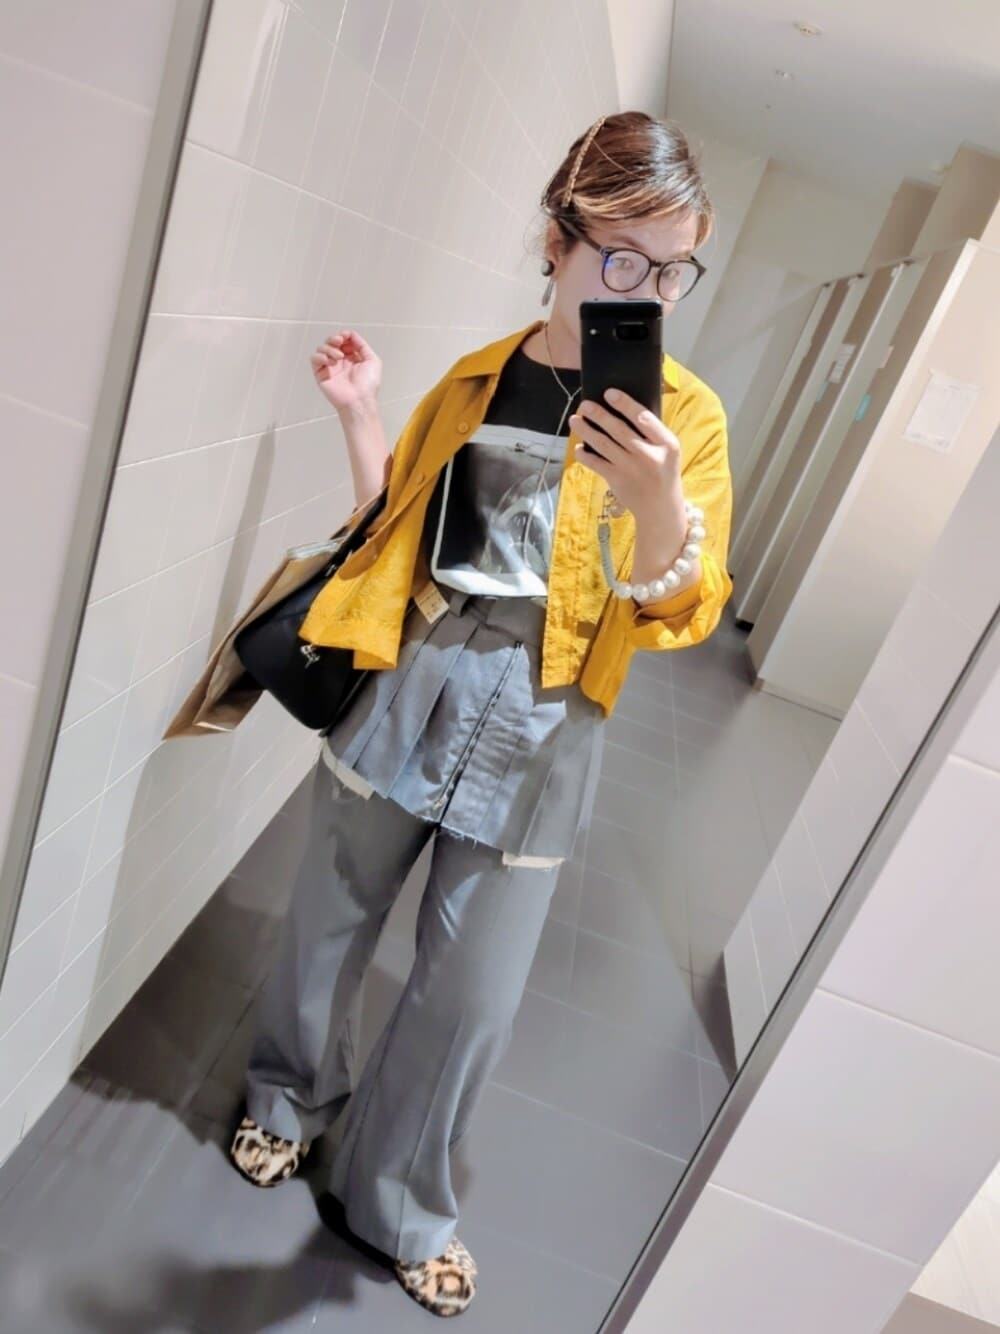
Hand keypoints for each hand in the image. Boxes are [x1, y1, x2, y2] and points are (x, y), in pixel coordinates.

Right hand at [311, 330, 381, 415]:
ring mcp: (330, 368)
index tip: (346, 336)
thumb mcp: (372, 360)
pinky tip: (331, 361)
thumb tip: (351, 334)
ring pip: (321, 349)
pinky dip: (321, 356)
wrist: (359, 399)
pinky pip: (314, 359)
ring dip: (329, 348)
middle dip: (334, 338)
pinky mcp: (321, 374)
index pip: (344, 341)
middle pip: (331, 342)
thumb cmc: (368, 385)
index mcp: (352, 358)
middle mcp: (340, 362)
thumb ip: (362, 345)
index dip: (344, 335)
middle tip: (339, 341)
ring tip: (338, 356)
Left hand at [569, 388, 682, 522]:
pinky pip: (596, 464)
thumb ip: (652, 433)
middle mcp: (648, 455)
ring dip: (586, 431)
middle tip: (585, 404)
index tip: (609, 393)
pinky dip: (585, 455)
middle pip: (619, 429)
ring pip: (603, 444)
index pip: (643, 418)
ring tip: (575, 420)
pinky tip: (578, 447)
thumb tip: (622, 409)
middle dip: (599, 415)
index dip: (625, 404)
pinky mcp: (617, 480)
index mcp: (666, 444)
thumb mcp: (667, 451)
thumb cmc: (662, 471)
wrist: (660, 507)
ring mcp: (631, 468)